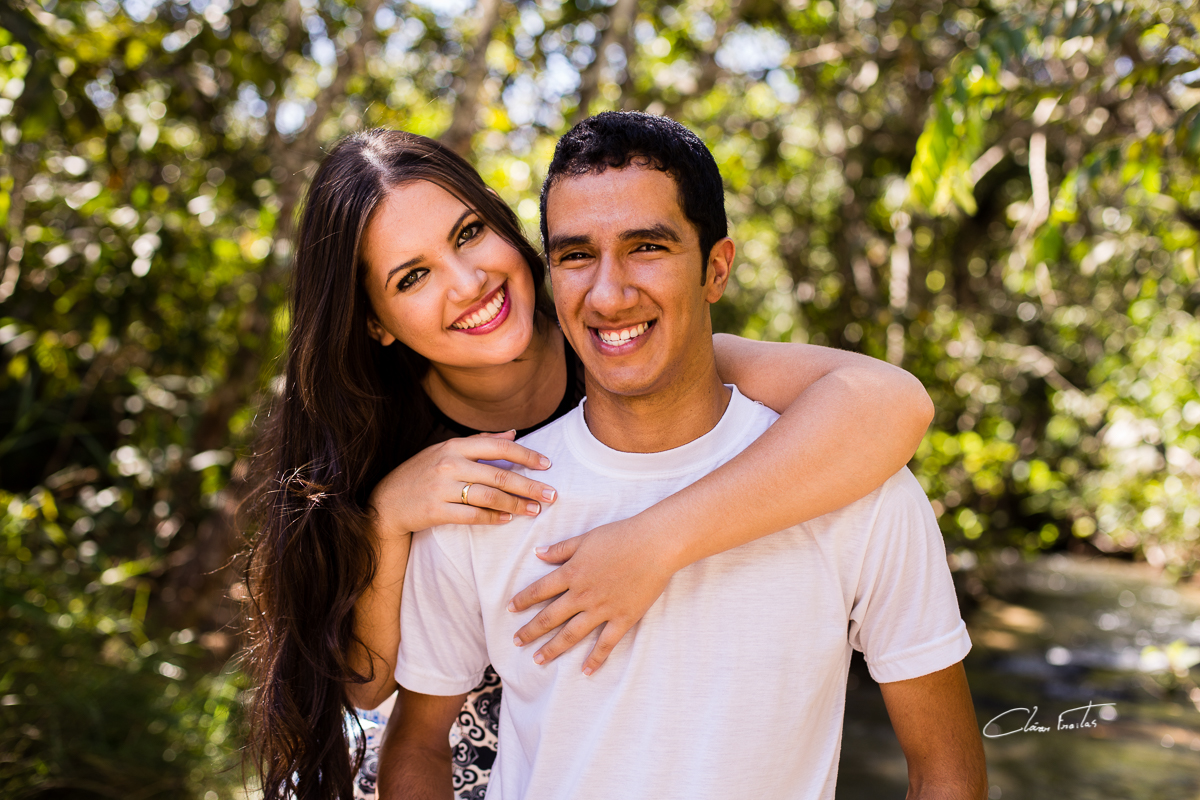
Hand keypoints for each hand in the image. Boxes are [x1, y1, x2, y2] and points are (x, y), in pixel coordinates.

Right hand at [369, 431, 557, 536]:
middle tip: (552, 495)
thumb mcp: (445, 450)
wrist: (386, 501)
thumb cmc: (420, 474)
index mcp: (454, 446)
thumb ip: (479, 443)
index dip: (525, 455)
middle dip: (530, 486)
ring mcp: (441, 488)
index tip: (546, 465)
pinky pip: (472, 515)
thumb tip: (513, 434)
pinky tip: (508, 519)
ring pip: (489, 497)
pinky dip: (493, 518)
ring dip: (516, 505)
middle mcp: (449, 464)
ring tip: (534, 510)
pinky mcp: (435, 510)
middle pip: (499, 476)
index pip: (498, 447)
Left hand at [507, 516, 677, 674]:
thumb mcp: (586, 538)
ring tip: (538, 660)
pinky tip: (585, 670)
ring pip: (571, 634)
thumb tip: (538, 553)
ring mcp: (602, 609)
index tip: (510, 609)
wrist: (654, 544)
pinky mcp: (622, 618)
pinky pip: (606, 643)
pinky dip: (595, 658)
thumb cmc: (621, 535)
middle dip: (531, 631)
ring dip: (553, 648)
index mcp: (572, 572)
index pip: (540, 590)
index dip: (523, 600)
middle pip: (550, 616)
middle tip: (516, 642)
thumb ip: (561, 549)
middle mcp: (582, 594)